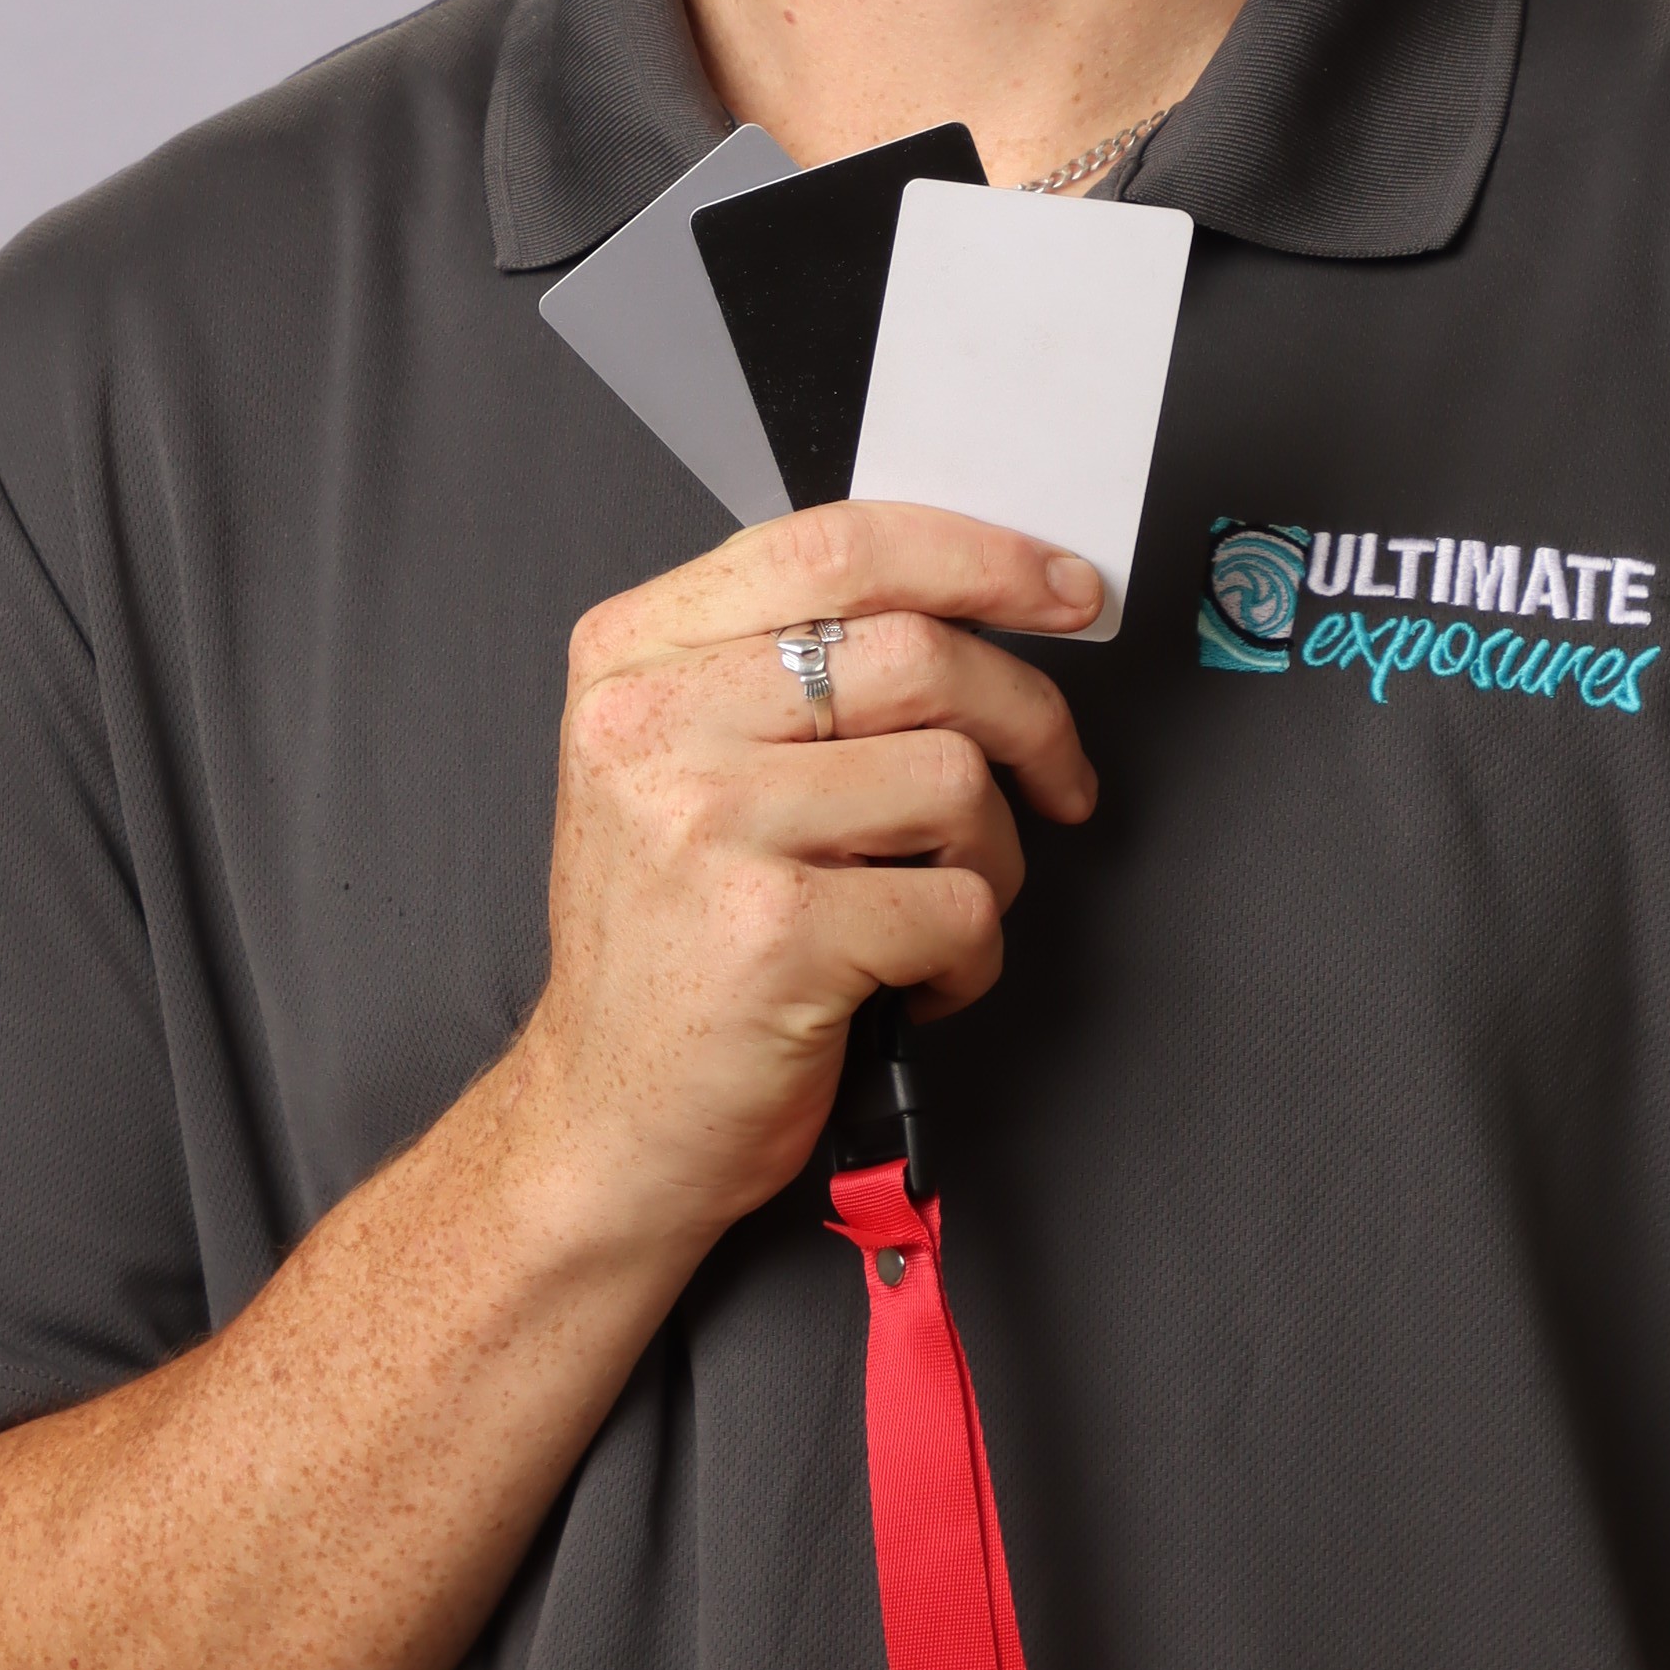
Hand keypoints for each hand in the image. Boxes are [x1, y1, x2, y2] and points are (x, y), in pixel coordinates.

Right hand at [510, 502, 1104, 1252]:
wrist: (606, 1122)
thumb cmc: (670, 944)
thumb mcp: (680, 763)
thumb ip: (784, 666)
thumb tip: (967, 599)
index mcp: (634, 659)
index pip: (838, 546)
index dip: (981, 556)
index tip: (1063, 590)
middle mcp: (658, 727)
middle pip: (919, 651)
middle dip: (1030, 716)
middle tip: (1059, 774)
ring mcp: (711, 827)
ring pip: (954, 778)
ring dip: (993, 858)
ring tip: (942, 904)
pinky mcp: (775, 933)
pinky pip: (956, 904)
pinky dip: (970, 954)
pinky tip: (916, 978)